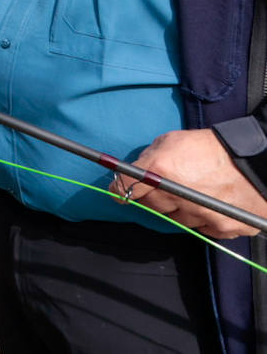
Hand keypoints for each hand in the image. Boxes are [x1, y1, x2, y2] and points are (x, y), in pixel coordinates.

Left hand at [112, 128, 266, 238]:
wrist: (254, 161)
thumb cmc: (210, 147)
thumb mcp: (172, 141)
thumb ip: (150, 157)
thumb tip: (136, 171)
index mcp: (160, 171)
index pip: (125, 187)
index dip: (119, 188)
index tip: (117, 190)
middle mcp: (177, 196)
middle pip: (150, 206)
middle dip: (152, 197)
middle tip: (164, 187)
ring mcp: (199, 215)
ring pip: (176, 219)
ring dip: (179, 209)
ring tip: (194, 193)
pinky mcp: (220, 228)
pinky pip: (201, 228)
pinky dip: (202, 219)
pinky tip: (210, 204)